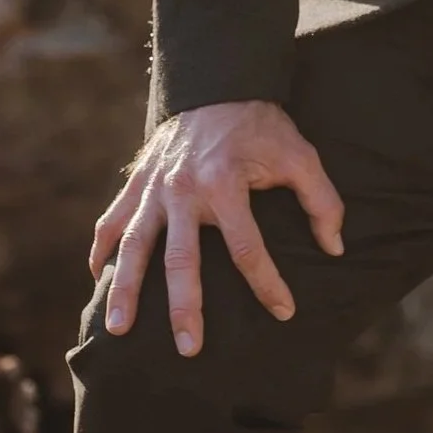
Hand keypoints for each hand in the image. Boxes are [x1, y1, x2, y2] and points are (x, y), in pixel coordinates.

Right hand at [88, 100, 344, 356]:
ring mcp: (155, 187)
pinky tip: (96, 278)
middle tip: (189, 349)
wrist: (218, 83)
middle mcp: (184, 190)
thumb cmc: (261, 125)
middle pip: (181, 259)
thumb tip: (336, 247)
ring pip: (134, 246)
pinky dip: (101, 249)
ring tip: (118, 330)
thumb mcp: (299, 154)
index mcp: (226, 183)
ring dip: (125, 289)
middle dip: (185, 308)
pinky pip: (112, 220)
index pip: (247, 247)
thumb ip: (322, 199)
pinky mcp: (137, 182)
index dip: (268, 283)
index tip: (284, 312)